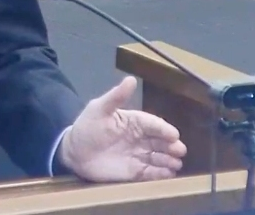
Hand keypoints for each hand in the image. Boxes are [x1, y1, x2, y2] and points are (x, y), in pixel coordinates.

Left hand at [57, 76, 185, 181]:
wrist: (73, 152)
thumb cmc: (87, 127)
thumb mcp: (99, 108)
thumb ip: (116, 96)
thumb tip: (131, 79)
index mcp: (133, 121)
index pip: (152, 124)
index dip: (163, 129)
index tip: (174, 134)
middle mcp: (139, 138)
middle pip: (159, 141)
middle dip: (171, 146)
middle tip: (180, 150)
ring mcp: (137, 155)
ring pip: (158, 157)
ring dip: (168, 160)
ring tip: (176, 164)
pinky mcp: (134, 171)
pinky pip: (150, 173)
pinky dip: (160, 174)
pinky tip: (168, 175)